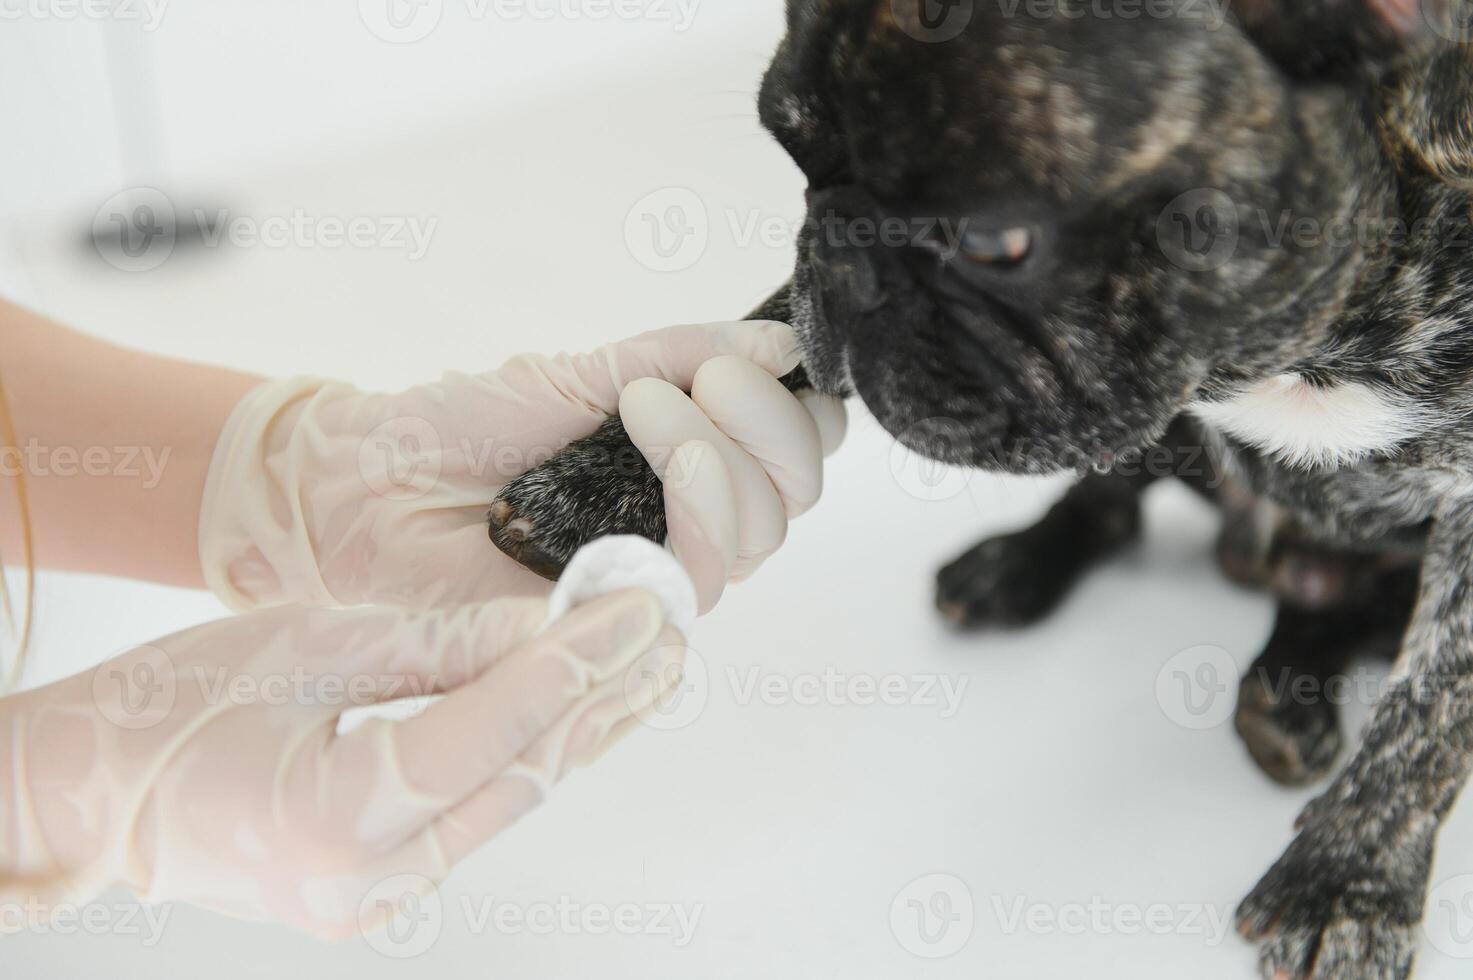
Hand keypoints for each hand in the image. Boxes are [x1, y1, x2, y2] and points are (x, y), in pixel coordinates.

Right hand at [0, 589, 682, 935]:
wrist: (87, 799)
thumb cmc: (166, 708)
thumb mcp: (303, 644)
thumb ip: (434, 644)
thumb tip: (545, 621)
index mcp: (334, 815)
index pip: (494, 729)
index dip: (576, 660)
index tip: (641, 603)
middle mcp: (367, 882)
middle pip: (521, 776)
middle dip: (605, 696)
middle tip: (674, 627)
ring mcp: (375, 901)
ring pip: (510, 800)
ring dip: (583, 728)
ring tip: (652, 666)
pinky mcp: (380, 893)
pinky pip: (477, 814)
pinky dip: (529, 754)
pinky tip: (580, 710)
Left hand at [199, 321, 845, 610]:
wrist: (366, 481)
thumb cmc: (460, 427)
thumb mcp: (583, 372)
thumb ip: (683, 357)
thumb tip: (783, 341)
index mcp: (689, 468)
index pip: (796, 455)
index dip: (794, 411)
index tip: (736, 362)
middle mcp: (684, 528)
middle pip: (791, 501)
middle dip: (762, 429)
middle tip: (691, 384)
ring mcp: (650, 578)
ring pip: (755, 542)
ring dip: (717, 462)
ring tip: (643, 412)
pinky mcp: (613, 621)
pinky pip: (694, 586)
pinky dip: (687, 516)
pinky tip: (640, 465)